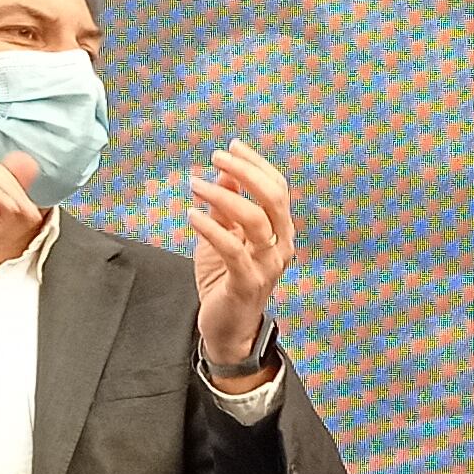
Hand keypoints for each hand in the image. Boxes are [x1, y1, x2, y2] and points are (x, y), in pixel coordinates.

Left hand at [189, 140, 297, 381]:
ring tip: (196, 184)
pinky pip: (232, 249)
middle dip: (245, 172)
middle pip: (274, 198)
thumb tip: (224, 171)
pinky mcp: (248, 283)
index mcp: (280, 231)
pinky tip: (192, 215)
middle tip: (217, 157)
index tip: (232, 146)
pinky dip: (210, 228)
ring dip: (223, 196)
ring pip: (254, 220)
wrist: (227, 327)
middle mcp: (281, 246)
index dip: (257, 164)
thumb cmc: (226, 279)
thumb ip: (227, 206)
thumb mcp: (224, 235)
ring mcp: (267, 265)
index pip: (278, 188)